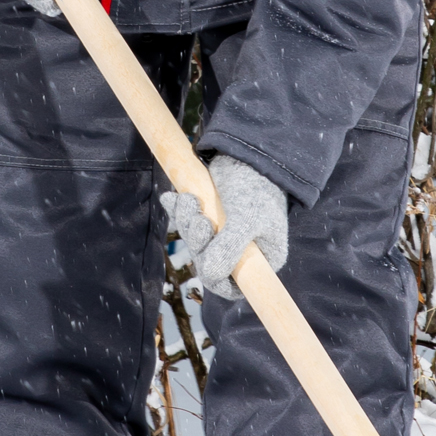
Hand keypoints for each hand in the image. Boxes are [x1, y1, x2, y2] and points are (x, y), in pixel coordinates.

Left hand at [161, 155, 287, 299]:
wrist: (247, 149)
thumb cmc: (256, 185)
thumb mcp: (247, 217)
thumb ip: (230, 248)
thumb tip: (209, 276)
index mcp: (262, 259)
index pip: (235, 286)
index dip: (216, 278)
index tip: (207, 260)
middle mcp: (243, 252)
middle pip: (209, 264)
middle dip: (198, 242)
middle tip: (199, 219)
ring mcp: (224, 235)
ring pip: (196, 243)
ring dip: (186, 222)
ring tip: (189, 199)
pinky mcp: (210, 217)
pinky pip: (188, 224)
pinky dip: (179, 210)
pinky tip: (173, 197)